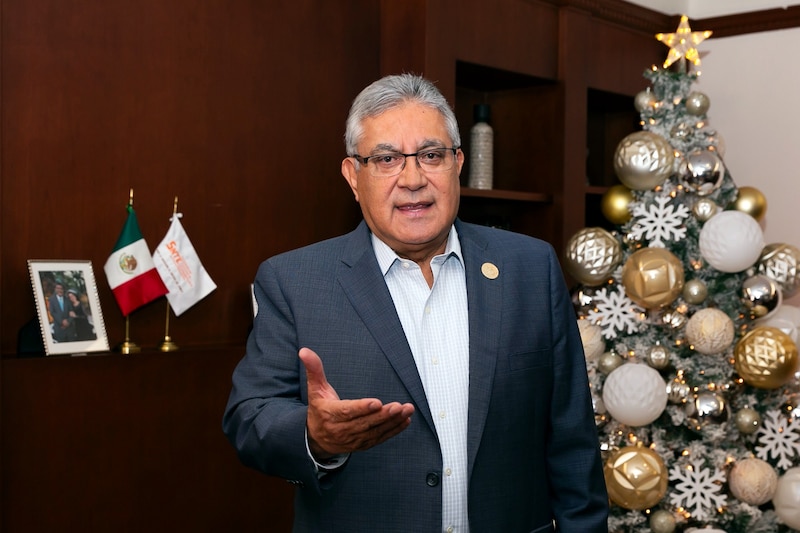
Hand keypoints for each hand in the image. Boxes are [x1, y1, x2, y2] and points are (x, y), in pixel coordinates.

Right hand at [299, 347, 414, 458]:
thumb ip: (313, 370)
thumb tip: (304, 351)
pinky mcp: (362, 444)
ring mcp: (353, 439)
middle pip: (364, 423)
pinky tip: (405, 420)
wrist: (317, 438)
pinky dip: (393, 430)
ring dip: (392, 422)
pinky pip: (379, 438)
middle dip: (383, 415)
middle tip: (398, 406)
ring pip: (374, 431)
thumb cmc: (319, 409)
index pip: (346, 411)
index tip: (377, 403)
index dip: (362, 408)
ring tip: (406, 411)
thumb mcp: (315, 389)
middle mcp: (341, 429)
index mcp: (329, 414)